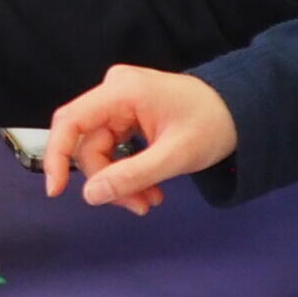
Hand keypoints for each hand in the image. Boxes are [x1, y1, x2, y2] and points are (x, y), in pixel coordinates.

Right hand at [42, 65, 237, 214]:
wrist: (242, 109)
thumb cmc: (213, 125)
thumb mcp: (174, 157)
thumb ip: (131, 176)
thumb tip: (90, 196)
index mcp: (122, 90)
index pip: (71, 121)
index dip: (57, 156)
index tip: (56, 190)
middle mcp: (114, 90)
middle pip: (89, 144)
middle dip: (108, 180)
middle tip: (138, 206)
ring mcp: (120, 101)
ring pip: (101, 151)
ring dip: (121, 181)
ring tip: (151, 200)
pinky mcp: (127, 113)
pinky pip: (114, 148)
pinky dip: (128, 171)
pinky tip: (150, 187)